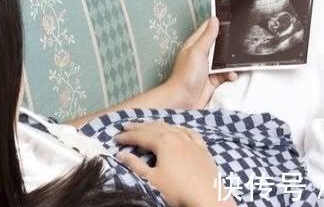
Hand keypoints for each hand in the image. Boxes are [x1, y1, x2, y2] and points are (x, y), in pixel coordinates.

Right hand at [115, 121, 235, 206]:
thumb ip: (135, 164)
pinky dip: (179, 129)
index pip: (140, 136)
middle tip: (126, 126)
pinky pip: (189, 132)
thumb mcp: (152, 178)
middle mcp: (177, 135)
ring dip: (157, 125)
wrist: (207, 198)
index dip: (127, 136)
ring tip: (147, 125)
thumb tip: (121, 154)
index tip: (115, 137)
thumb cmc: (177, 190)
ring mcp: (191, 140)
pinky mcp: (202, 148)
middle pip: (154, 128)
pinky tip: (177, 129)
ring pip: (171, 127)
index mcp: (163, 141)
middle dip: (139, 127)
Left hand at [160, 17, 237, 108]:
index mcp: (195, 44)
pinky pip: (226, 74)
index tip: (234, 18)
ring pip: (225, 60)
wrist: (183, 100)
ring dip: (232, 62)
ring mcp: (208, 68)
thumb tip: (214, 19)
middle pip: (219, 45)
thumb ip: (207, 36)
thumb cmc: (187, 74)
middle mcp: (202, 54)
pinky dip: (231, 74)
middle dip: (229, 44)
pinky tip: (232, 76)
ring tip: (239, 62)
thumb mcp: (197, 52)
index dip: (218, 23)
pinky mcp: (214, 80)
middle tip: (243, 41)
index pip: (208, 29)